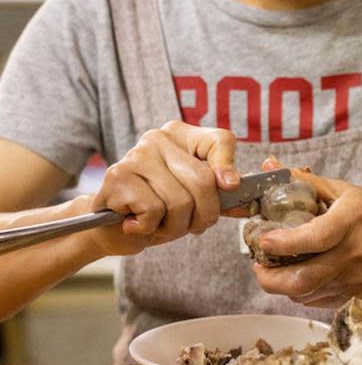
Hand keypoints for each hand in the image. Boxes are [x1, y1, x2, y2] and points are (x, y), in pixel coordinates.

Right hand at [86, 120, 243, 256]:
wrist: (109, 226)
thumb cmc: (156, 209)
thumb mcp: (194, 201)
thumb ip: (220, 198)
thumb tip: (248, 203)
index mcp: (183, 136)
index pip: (220, 140)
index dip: (228, 166)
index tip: (230, 186)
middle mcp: (159, 138)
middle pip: (203, 181)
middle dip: (202, 216)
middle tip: (188, 226)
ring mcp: (137, 154)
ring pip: (179, 201)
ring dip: (173, 228)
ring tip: (157, 224)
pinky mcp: (118, 175)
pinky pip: (153, 210)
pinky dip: (149, 227)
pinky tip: (135, 222)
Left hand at [254, 159, 361, 308]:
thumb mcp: (348, 192)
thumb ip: (307, 183)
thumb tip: (270, 166)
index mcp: (352, 220)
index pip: (313, 238)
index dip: (283, 243)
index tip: (263, 240)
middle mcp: (354, 253)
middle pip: (304, 278)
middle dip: (271, 279)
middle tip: (258, 267)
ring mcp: (356, 279)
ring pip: (308, 294)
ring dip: (284, 286)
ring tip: (274, 271)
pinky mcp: (359, 296)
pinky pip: (321, 301)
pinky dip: (304, 293)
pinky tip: (299, 278)